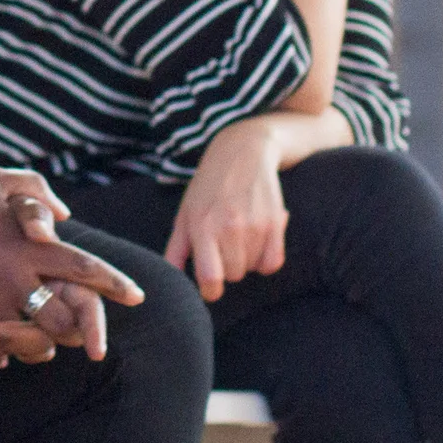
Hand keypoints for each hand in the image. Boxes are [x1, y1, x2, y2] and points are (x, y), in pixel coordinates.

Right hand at [0, 166, 142, 367]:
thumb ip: (35, 190)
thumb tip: (65, 215)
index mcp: (26, 246)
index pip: (83, 268)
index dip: (113, 283)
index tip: (137, 296)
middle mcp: (12, 279)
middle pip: (65, 317)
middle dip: (83, 327)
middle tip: (91, 332)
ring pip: (34, 341)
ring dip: (46, 343)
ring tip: (51, 340)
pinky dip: (7, 350)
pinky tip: (8, 347)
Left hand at [165, 119, 287, 301]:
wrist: (243, 151)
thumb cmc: (208, 186)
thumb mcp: (185, 213)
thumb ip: (175, 250)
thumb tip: (167, 280)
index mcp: (202, 226)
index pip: (210, 279)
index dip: (209, 290)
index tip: (209, 286)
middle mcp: (229, 227)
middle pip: (233, 275)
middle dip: (226, 267)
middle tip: (222, 244)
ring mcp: (255, 225)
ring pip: (252, 269)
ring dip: (246, 259)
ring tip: (238, 234)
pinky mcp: (275, 223)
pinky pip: (273, 263)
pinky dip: (265, 258)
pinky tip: (257, 238)